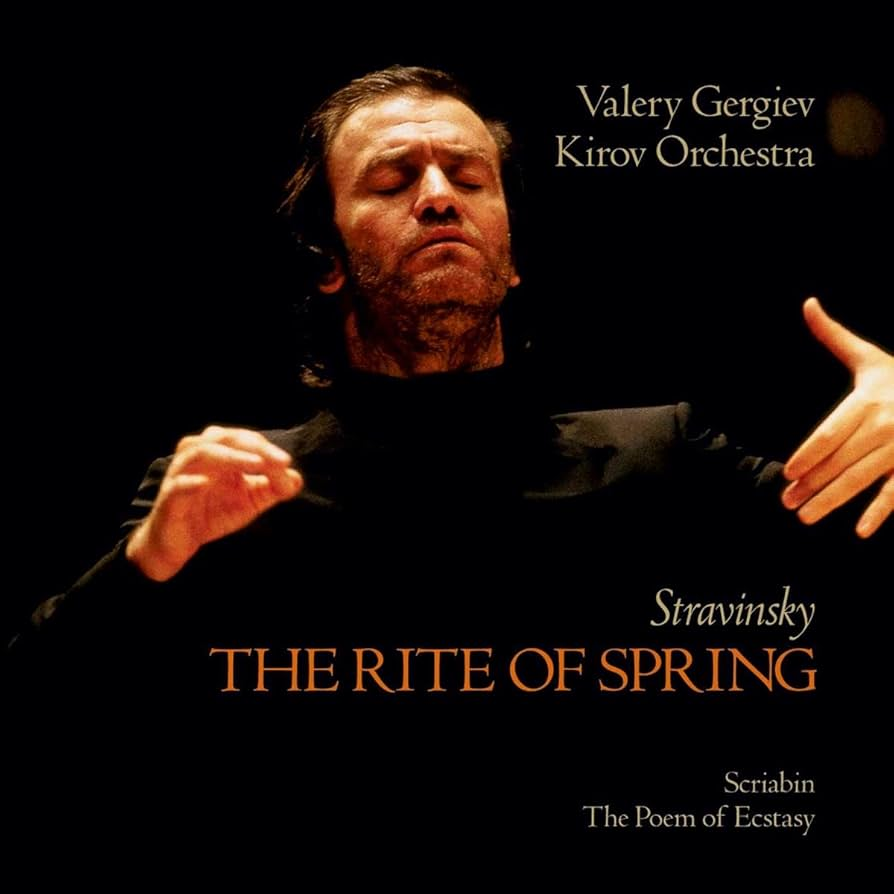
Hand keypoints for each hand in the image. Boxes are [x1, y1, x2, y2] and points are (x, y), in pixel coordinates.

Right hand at [126, 426, 302, 580]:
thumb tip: (297, 478)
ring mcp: (181, 474)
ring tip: (256, 464)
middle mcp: (198, 456)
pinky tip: (205, 483)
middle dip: (255, 447)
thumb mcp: (250, 500)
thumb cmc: (214, 513)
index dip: (268, 450)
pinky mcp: (168, 498)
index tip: (287, 464)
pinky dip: (190, 482)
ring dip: (230, 457)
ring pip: (201, 453)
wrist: (179, 543)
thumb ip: (273, 488)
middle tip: (280, 460)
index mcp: (218, 452)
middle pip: (224, 438)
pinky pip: (177, 485)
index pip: (245, 440)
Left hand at [781, 298, 893, 537]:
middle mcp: (886, 426)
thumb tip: (807, 304)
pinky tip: (861, 531)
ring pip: (862, 480)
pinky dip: (881, 513)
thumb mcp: (870, 356)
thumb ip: (833, 336)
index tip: (787, 472)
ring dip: (833, 501)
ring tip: (806, 517)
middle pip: (841, 461)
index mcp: (869, 400)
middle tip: (786, 502)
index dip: (809, 454)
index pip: (831, 433)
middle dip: (812, 484)